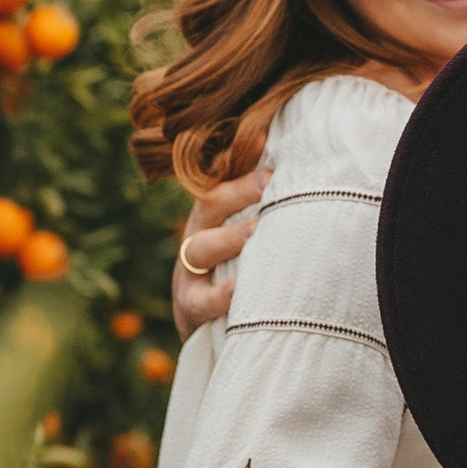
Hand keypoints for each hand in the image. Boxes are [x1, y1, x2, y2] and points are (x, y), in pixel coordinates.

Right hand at [172, 161, 267, 334]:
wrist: (201, 318)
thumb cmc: (232, 266)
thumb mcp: (238, 233)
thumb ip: (256, 201)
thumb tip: (276, 156)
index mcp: (212, 216)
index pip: (224, 181)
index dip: (243, 167)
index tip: (266, 149)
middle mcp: (197, 237)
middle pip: (208, 208)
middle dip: (237, 194)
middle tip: (266, 185)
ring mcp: (190, 271)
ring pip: (199, 249)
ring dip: (227, 239)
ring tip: (254, 233)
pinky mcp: (191, 307)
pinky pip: (201, 301)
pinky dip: (219, 297)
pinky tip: (237, 290)